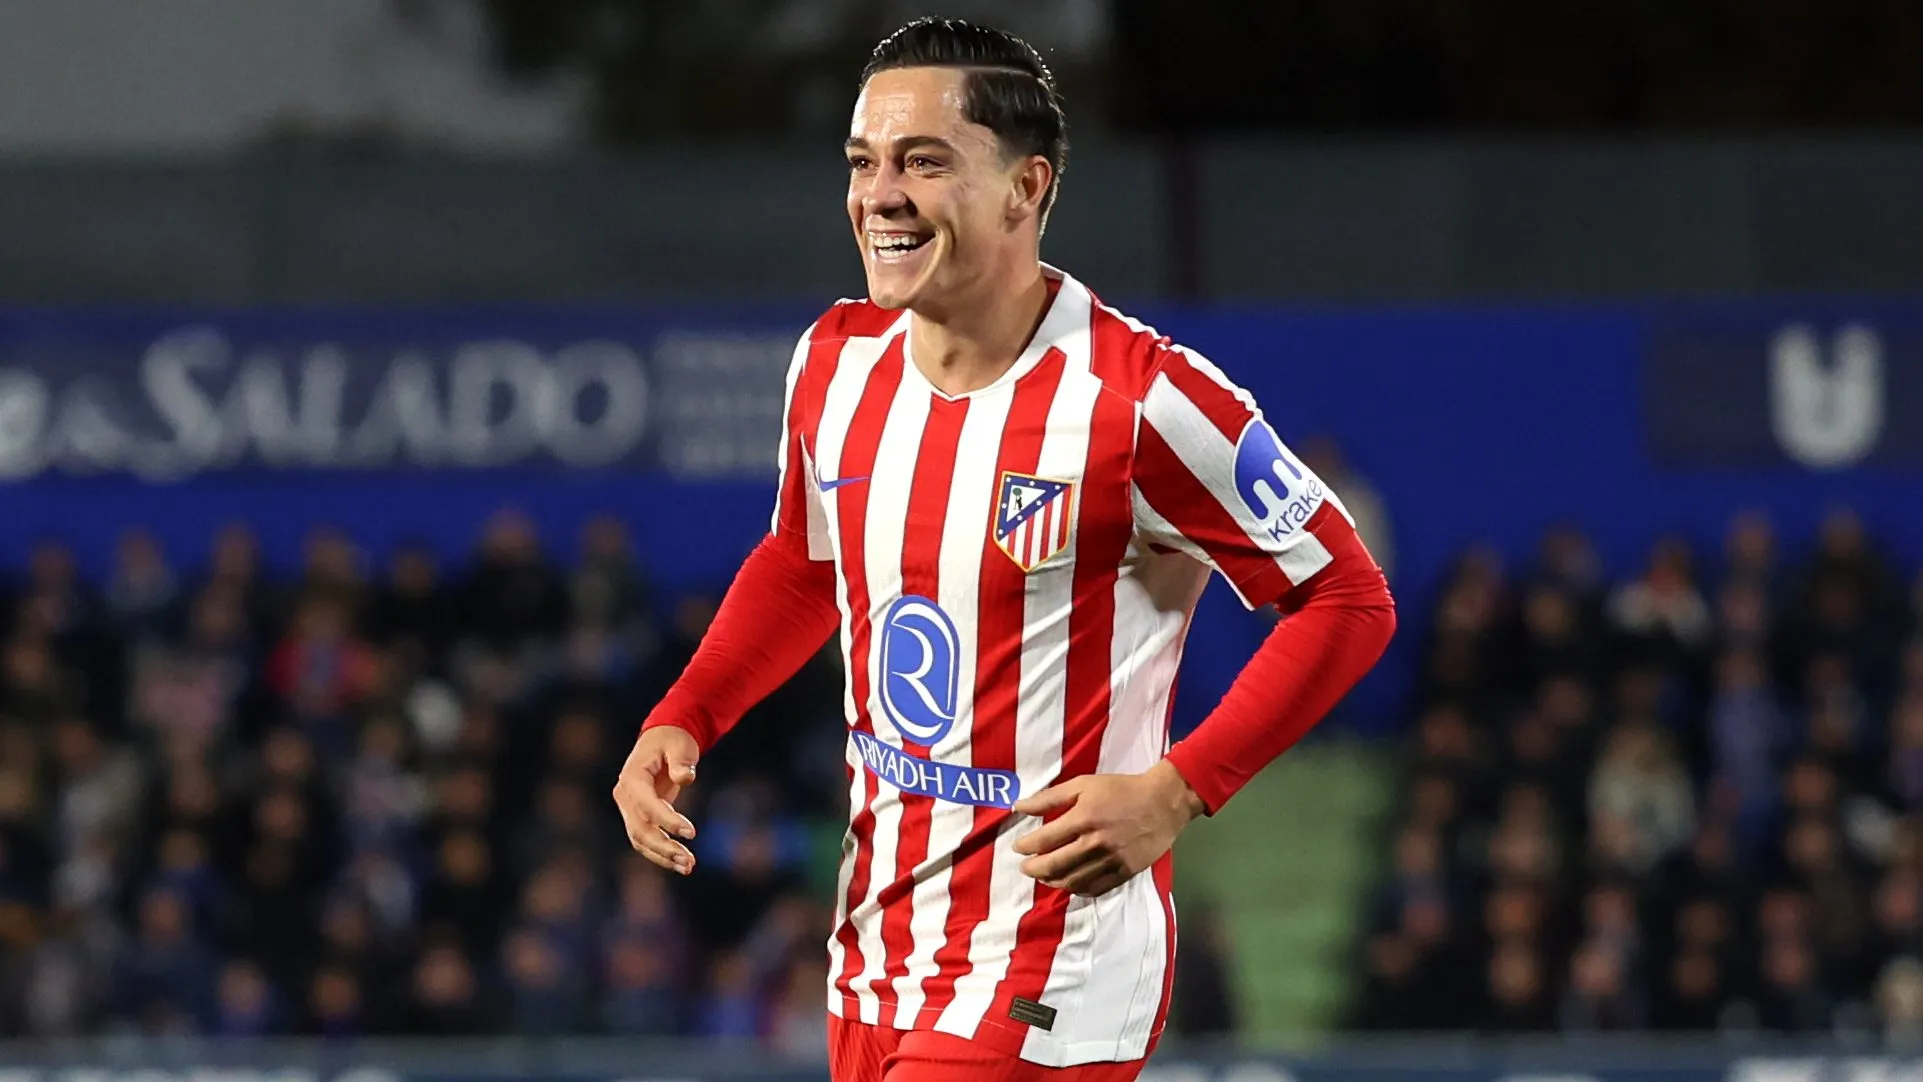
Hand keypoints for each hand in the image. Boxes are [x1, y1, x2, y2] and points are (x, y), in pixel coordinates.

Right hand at [613, 726, 700, 874]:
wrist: (663, 739)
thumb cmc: (673, 740)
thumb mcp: (680, 744)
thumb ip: (682, 761)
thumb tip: (684, 778)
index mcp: (632, 777)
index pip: (647, 805)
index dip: (668, 821)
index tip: (692, 833)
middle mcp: (625, 795)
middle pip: (640, 829)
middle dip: (664, 847)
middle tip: (689, 861)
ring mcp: (629, 808)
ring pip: (641, 839)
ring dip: (663, 856)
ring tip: (688, 867)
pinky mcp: (638, 816)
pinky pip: (646, 839)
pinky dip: (661, 853)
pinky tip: (680, 862)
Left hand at [1010, 760, 1205, 896]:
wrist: (1163, 803)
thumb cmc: (1121, 790)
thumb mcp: (1084, 784)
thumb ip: (1050, 797)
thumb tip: (1019, 807)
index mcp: (1083, 818)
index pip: (1044, 840)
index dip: (1026, 846)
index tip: (1018, 847)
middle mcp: (1095, 843)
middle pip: (1054, 865)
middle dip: (1033, 869)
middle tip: (1025, 867)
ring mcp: (1111, 861)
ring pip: (1072, 881)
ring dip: (1052, 881)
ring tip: (1043, 877)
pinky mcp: (1124, 872)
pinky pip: (1095, 889)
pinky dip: (1077, 890)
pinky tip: (1069, 884)